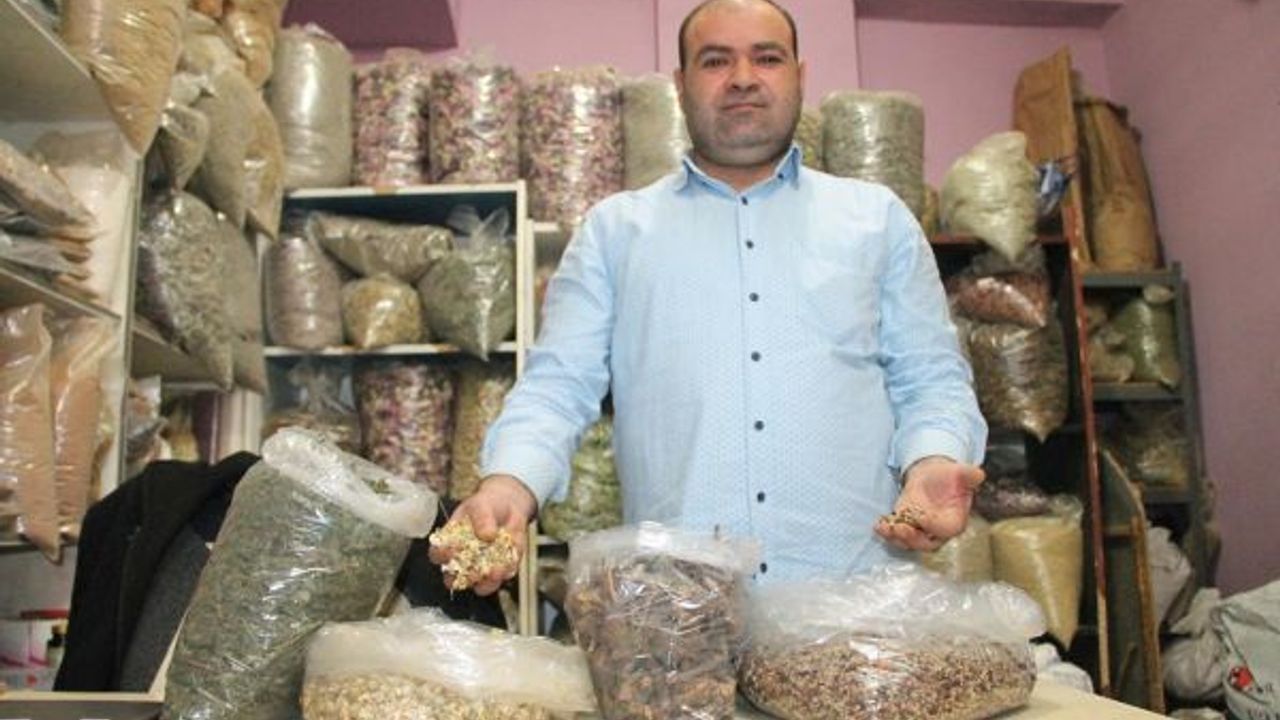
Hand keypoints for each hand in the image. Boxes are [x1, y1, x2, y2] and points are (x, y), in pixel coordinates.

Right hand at [429, 474, 536, 594]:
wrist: (509, 507)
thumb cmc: (487, 506)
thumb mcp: (481, 505)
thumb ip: (481, 518)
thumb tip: (487, 535)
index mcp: (450, 544)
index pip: (437, 554)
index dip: (440, 556)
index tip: (450, 550)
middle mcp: (463, 561)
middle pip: (455, 579)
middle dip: (462, 579)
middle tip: (472, 572)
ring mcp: (482, 568)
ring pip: (480, 586)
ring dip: (487, 583)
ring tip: (496, 572)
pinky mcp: (501, 569)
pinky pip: (503, 577)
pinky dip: (507, 572)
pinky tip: (511, 563)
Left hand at [875, 457, 984, 551]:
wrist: (933, 476)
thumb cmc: (949, 477)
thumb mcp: (960, 473)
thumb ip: (968, 475)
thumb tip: (978, 474)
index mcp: (955, 520)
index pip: (947, 529)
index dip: (934, 526)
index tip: (922, 518)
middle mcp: (938, 531)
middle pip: (927, 543)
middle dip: (912, 539)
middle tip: (900, 529)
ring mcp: (921, 531)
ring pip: (910, 542)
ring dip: (897, 538)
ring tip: (886, 529)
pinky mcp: (906, 526)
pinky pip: (898, 535)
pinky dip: (888, 533)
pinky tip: (879, 525)